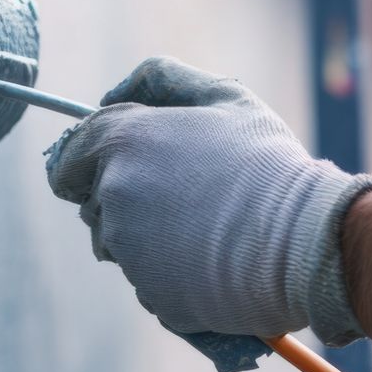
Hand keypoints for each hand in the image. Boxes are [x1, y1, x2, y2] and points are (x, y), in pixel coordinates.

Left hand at [45, 56, 371, 343]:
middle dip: (121, 200)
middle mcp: (113, 195)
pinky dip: (171, 274)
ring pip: (119, 246)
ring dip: (145, 239)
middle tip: (181, 196)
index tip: (112, 168)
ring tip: (204, 227)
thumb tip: (110, 93)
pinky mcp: (151, 293)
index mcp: (123, 142)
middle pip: (92, 204)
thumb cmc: (266, 162)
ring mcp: (128, 249)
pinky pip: (148, 282)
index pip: (67, 158)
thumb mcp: (224, 96)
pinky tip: (212, 259)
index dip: (84, 163)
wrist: (304, 239)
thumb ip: (161, 79)